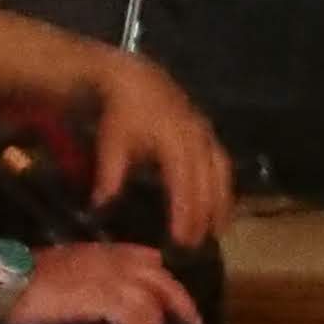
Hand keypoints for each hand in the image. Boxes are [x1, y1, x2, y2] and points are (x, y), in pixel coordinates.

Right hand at [6, 241, 198, 323]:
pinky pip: (136, 320)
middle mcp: (112, 260)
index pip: (146, 257)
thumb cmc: (16, 278)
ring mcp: (109, 277)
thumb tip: (89, 298)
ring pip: (152, 302)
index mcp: (100, 251)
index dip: (162, 278)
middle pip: (161, 278)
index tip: (171, 297)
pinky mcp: (102, 298)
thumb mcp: (56, 268)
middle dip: (180, 302)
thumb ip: (80, 276)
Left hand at [81, 52, 232, 245]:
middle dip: (205, 215)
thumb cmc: (121, 114)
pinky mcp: (207, 132)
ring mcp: (206, 134)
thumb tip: (100, 208)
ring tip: (220, 229)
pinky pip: (222, 163)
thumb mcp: (112, 144)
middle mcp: (197, 139)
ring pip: (221, 173)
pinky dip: (223, 185)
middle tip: (200, 244)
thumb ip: (109, 176)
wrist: (134, 79)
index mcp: (175, 143)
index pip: (184, 185)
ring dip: (222, 202)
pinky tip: (220, 201)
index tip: (182, 239)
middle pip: (207, 183)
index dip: (185, 213)